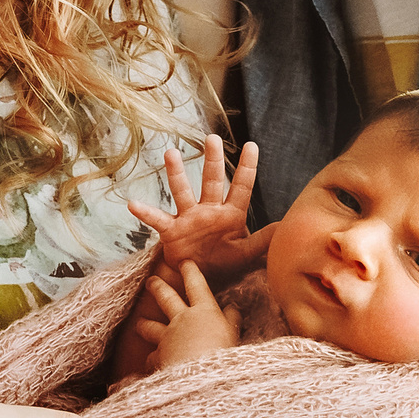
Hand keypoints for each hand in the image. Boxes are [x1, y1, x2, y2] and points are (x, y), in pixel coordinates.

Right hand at [127, 138, 273, 287]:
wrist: (196, 279)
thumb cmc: (223, 263)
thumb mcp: (246, 254)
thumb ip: (263, 241)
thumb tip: (285, 226)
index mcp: (231, 215)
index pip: (241, 187)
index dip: (247, 168)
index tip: (252, 145)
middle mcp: (209, 210)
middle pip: (212, 180)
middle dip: (212, 160)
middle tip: (211, 138)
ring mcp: (189, 218)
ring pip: (183, 191)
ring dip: (177, 173)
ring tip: (171, 153)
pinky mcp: (172, 231)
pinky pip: (157, 219)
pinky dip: (145, 212)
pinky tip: (134, 204)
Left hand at [133, 262, 239, 371]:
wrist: (201, 377)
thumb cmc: (224, 355)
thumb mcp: (234, 334)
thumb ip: (231, 320)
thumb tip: (232, 307)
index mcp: (204, 311)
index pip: (196, 285)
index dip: (190, 272)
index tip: (184, 263)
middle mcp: (182, 320)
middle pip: (167, 298)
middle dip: (158, 287)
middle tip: (151, 281)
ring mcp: (168, 337)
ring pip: (151, 327)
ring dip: (145, 325)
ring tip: (139, 324)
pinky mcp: (159, 356)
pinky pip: (151, 357)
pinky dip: (151, 360)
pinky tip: (147, 364)